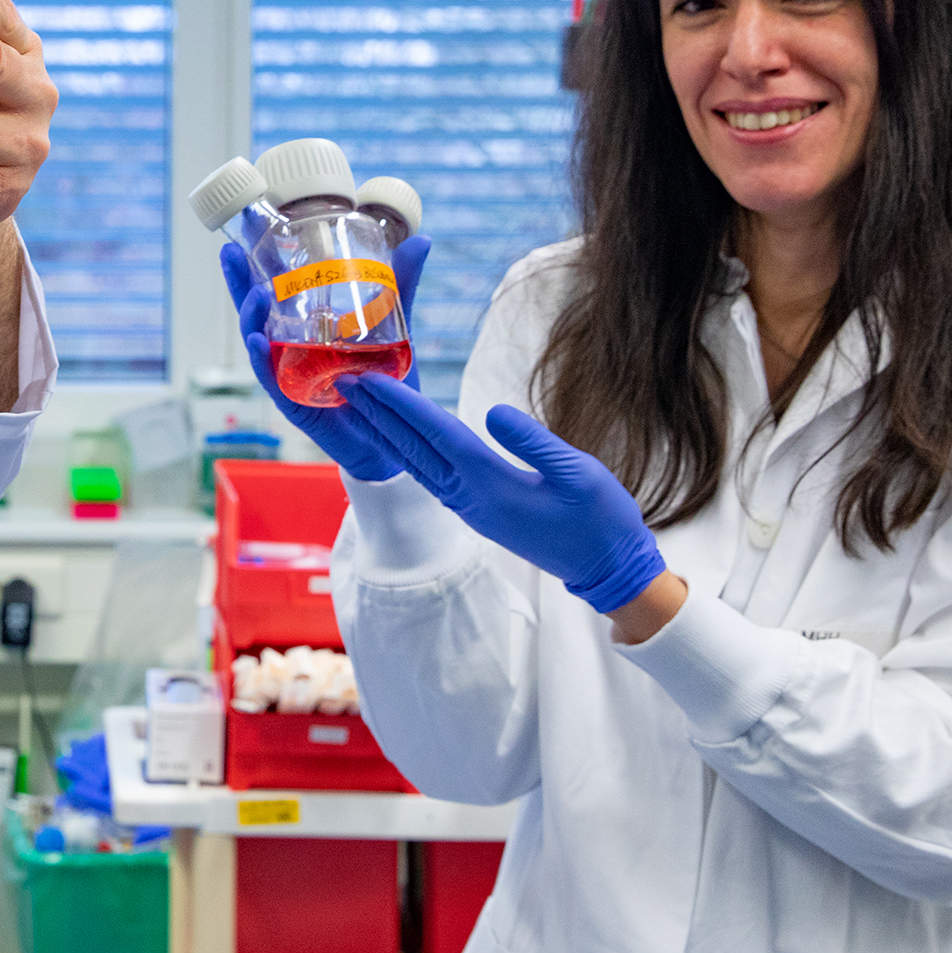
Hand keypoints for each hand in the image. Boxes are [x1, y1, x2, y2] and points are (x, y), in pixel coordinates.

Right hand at [222, 235, 430, 482]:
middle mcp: (291, 344)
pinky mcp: (293, 400)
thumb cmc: (388, 380)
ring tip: (255, 294)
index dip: (258, 259)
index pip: (276, 285)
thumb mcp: (398, 327)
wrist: (396, 437)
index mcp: (309, 323)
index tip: (249, 225)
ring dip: (250, 316)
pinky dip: (262, 360)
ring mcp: (289, 371)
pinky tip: (258, 342)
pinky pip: (271, 379)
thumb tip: (423, 239)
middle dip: (238, 280)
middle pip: (255, 308)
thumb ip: (403, 285)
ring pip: (257, 340)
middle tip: (230, 250)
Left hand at [336, 379, 669, 614]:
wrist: (608, 572)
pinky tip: (401, 439)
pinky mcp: (481, 512)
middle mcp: (471, 498)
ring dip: (388, 431)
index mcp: (492, 485)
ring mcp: (473, 508)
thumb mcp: (579, 475)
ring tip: (362, 405)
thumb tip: (491, 412)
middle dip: (378, 414)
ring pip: (419, 463)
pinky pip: (433, 475)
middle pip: (414, 448)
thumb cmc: (602, 521)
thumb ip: (534, 443)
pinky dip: (410, 450)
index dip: (401, 405)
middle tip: (343, 382)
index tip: (370, 380)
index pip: (436, 434)